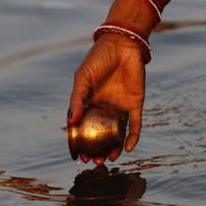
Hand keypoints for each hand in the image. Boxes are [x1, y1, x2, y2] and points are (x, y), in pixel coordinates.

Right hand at [68, 32, 145, 165]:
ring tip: (108, 159)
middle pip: (99, 134)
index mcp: (88, 101)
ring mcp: (119, 107)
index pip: (82, 126)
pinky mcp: (134, 105)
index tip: (77, 155)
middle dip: (96, 149)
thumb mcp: (82, 77)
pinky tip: (129, 149)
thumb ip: (77, 99)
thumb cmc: (98, 58)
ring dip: (113, 148)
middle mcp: (104, 107)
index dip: (79, 141)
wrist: (123, 44)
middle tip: (93, 161)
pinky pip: (134, 125)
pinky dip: (132, 137)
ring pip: (117, 133)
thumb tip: (71, 122)